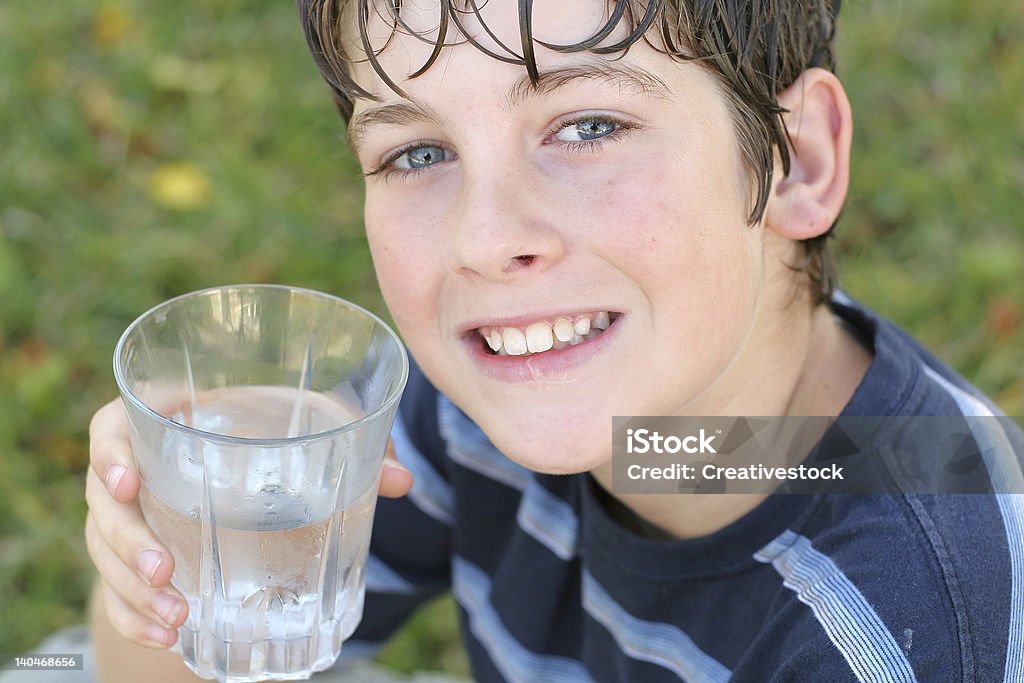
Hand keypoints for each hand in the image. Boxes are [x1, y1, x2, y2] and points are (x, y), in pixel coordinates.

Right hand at [84, 398, 413, 647]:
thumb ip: (350, 442)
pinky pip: (114, 594)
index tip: (127, 480)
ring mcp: (130, 521)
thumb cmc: (272, 442)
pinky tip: (164, 636)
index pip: (111, 426)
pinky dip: (134, 618)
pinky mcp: (133, 564)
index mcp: (169, 422)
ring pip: (104, 553)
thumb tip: (400, 480)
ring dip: (132, 589)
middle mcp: (138, 470)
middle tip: (163, 570)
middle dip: (127, 541)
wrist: (243, 492)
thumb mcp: (309, 431)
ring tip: (175, 616)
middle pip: (104, 502)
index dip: (107, 450)